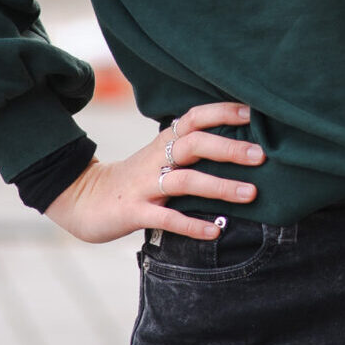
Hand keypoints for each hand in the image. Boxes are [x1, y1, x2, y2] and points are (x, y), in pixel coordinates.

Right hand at [44, 101, 263, 243]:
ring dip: (220, 186)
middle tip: (262, 155)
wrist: (82, 199)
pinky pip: (167, 218)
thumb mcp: (160, 156)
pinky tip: (215, 232)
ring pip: (185, 180)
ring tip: (251, 193)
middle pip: (194, 144)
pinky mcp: (134, 212)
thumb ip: (190, 149)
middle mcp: (156, 158)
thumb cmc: (135, 179)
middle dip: (229, 148)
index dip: (223, 112)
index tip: (255, 113)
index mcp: (164, 142)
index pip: (195, 117)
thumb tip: (240, 145)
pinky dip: (192, 225)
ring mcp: (145, 186)